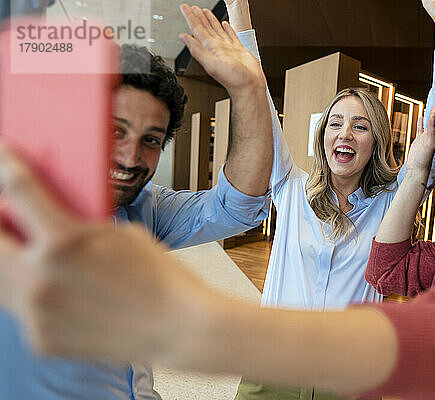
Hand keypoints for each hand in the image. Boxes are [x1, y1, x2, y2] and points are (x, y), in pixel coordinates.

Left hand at [0, 144, 209, 363]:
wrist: (178, 326)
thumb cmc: (157, 276)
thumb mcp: (120, 234)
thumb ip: (76, 227)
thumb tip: (46, 223)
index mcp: (64, 242)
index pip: (18, 190)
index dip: (5, 164)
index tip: (2, 152)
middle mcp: (40, 278)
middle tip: (4, 215)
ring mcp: (37, 313)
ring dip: (6, 260)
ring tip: (22, 253)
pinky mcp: (40, 340)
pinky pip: (20, 310)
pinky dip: (32, 296)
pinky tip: (54, 291)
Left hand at [179, 4, 264, 94]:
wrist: (249, 87)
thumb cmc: (233, 80)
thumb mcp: (212, 64)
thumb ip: (197, 50)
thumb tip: (184, 38)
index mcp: (210, 49)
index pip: (197, 30)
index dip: (191, 18)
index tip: (185, 8)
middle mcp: (218, 48)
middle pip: (206, 28)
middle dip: (199, 17)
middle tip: (193, 7)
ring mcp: (228, 49)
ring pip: (217, 30)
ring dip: (211, 20)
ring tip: (205, 11)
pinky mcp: (239, 50)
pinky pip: (231, 36)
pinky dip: (227, 29)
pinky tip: (224, 24)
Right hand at [404, 98, 434, 174]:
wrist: (418, 171)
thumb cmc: (423, 161)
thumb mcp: (428, 145)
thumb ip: (430, 133)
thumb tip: (431, 120)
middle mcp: (432, 135)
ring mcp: (426, 138)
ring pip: (430, 123)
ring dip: (432, 113)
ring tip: (434, 105)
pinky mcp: (419, 142)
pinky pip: (421, 129)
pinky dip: (422, 122)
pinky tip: (421, 117)